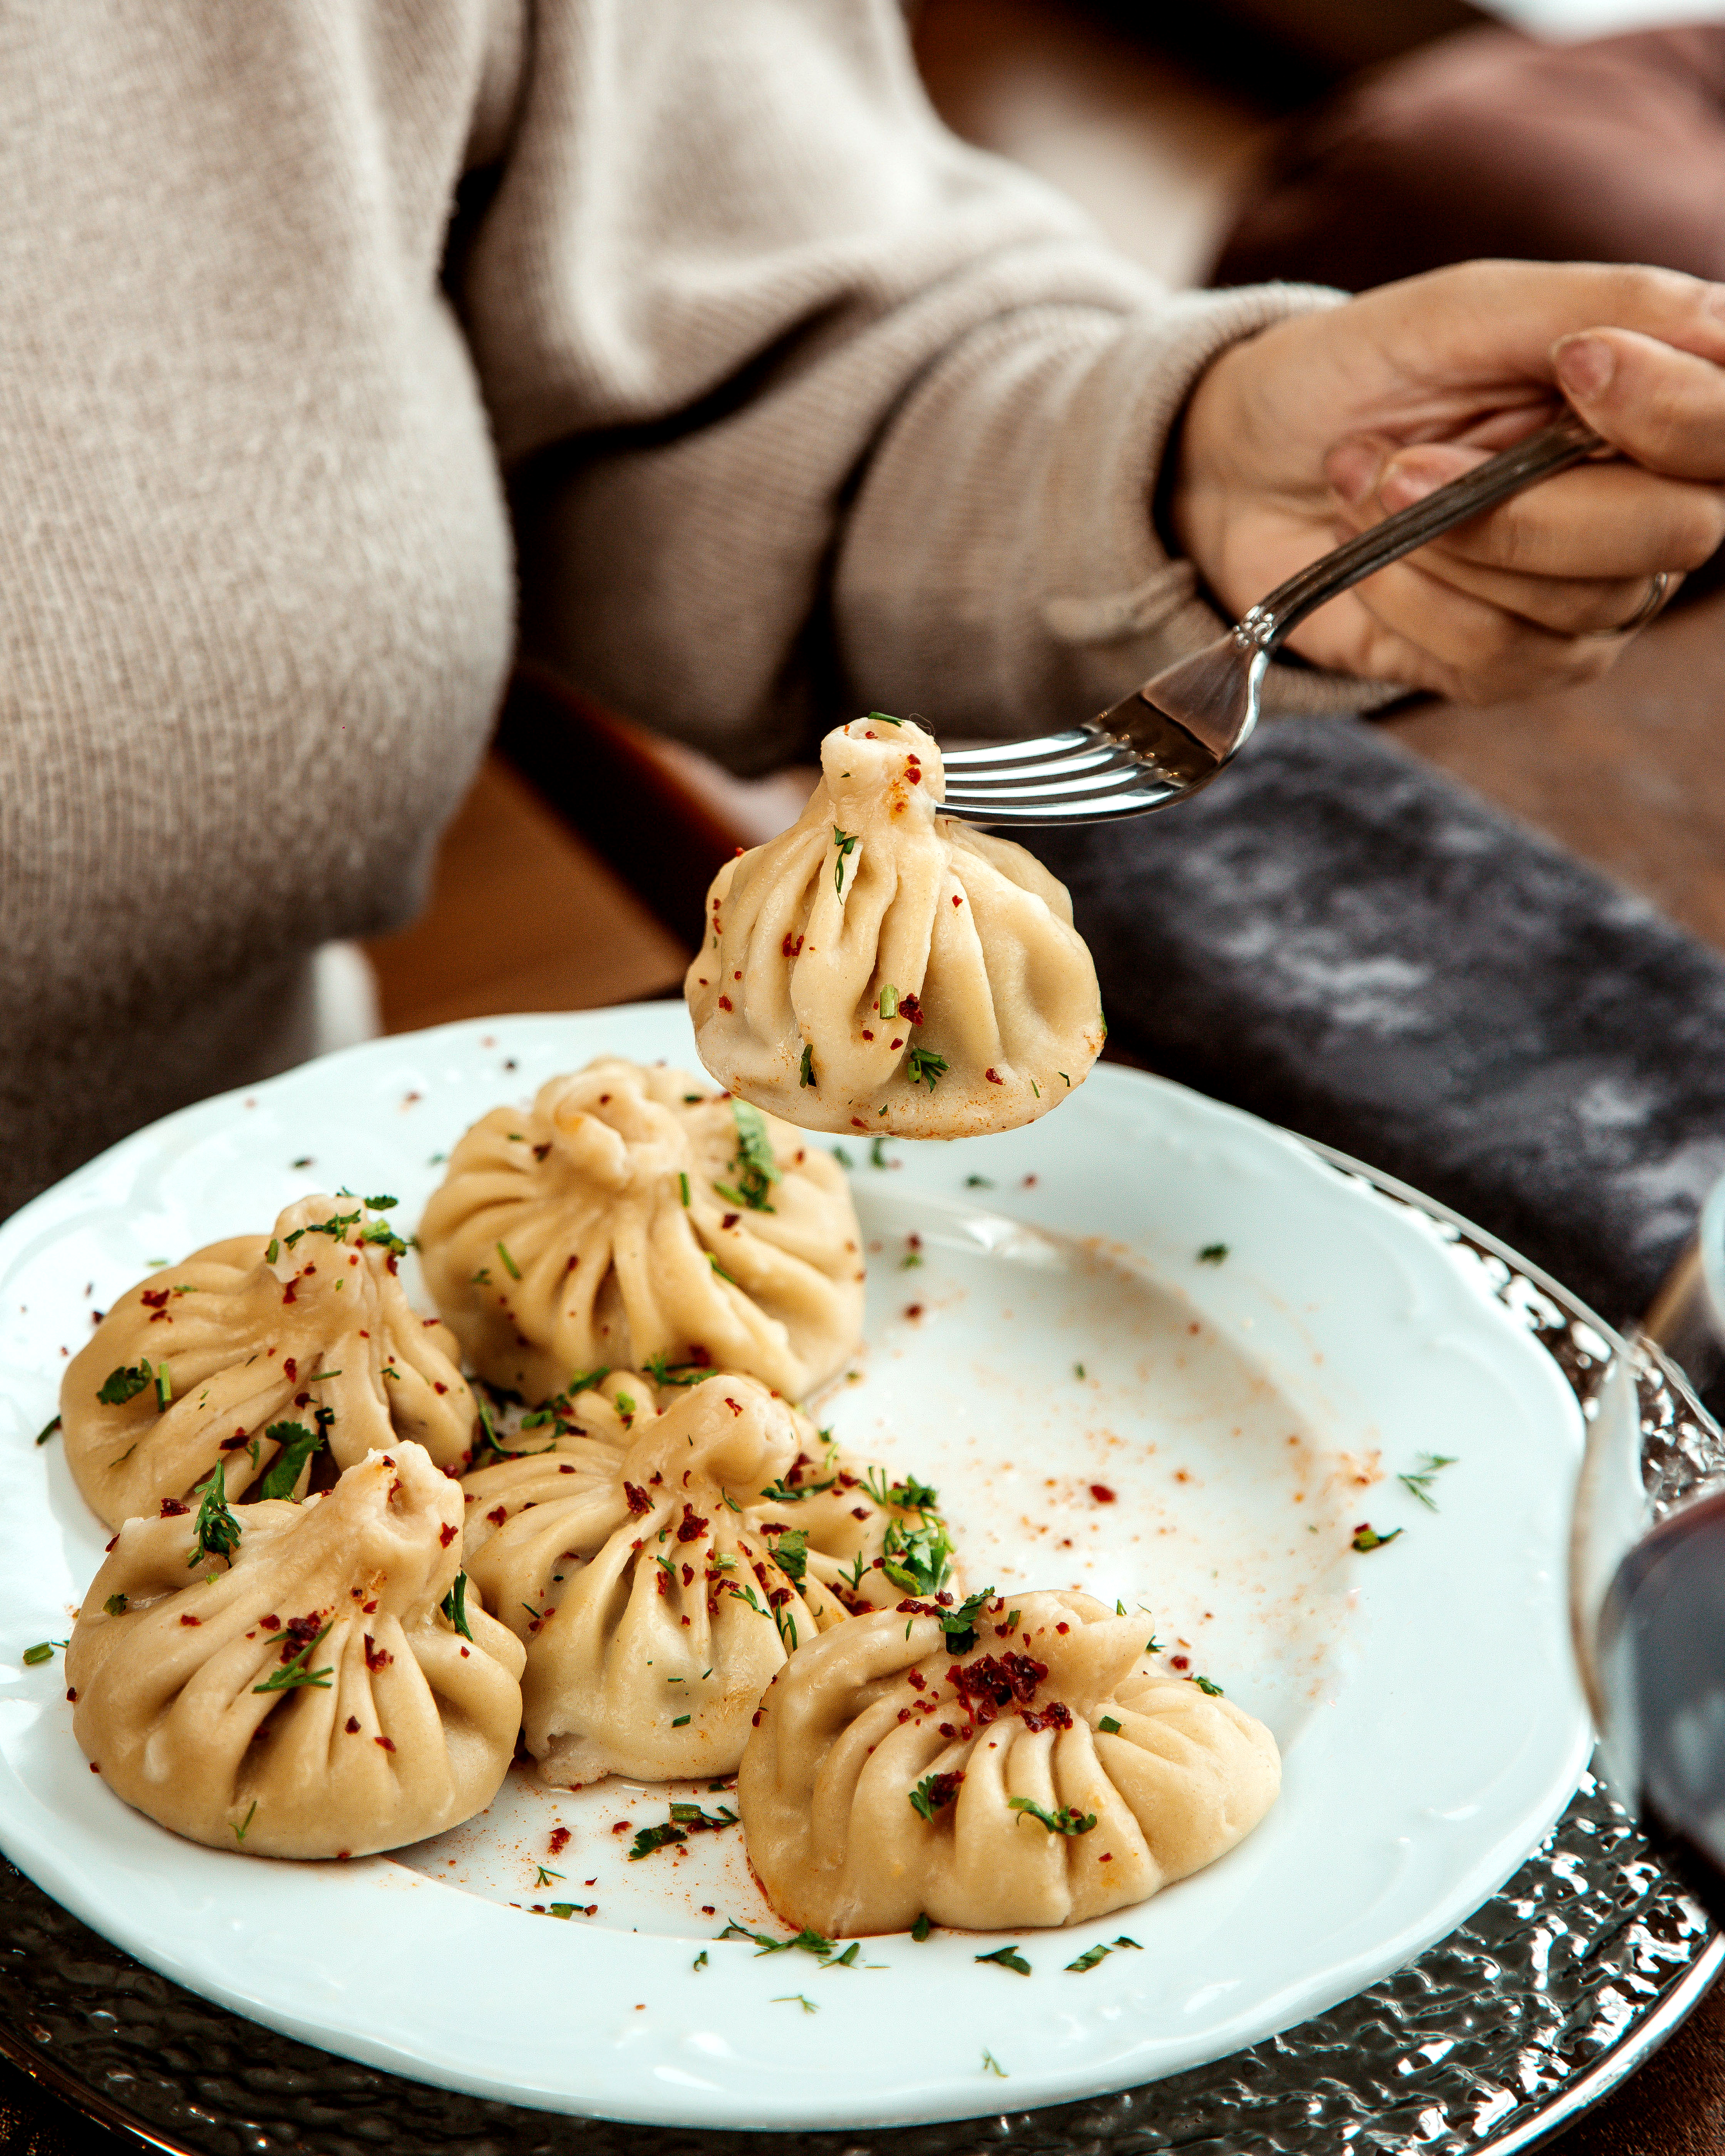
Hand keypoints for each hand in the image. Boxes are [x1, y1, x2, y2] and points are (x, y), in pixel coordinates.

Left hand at [1170, 261, 1724, 701]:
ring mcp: (1585, 601)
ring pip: (1573, 602)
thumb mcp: (1462, 310)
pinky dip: (1409, 597)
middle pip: (1672, 533)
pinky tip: (1360, 548)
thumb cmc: (1356, 373)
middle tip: (1403, 460)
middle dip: (1526, 502)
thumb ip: (1602, 305)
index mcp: (1656, 403)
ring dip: (1441, 543)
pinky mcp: (1510, 665)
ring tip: (1364, 483)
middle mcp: (1647, 509)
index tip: (1576, 367)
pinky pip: (1494, 656)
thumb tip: (1715, 325)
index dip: (1673, 409)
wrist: (1241, 465)